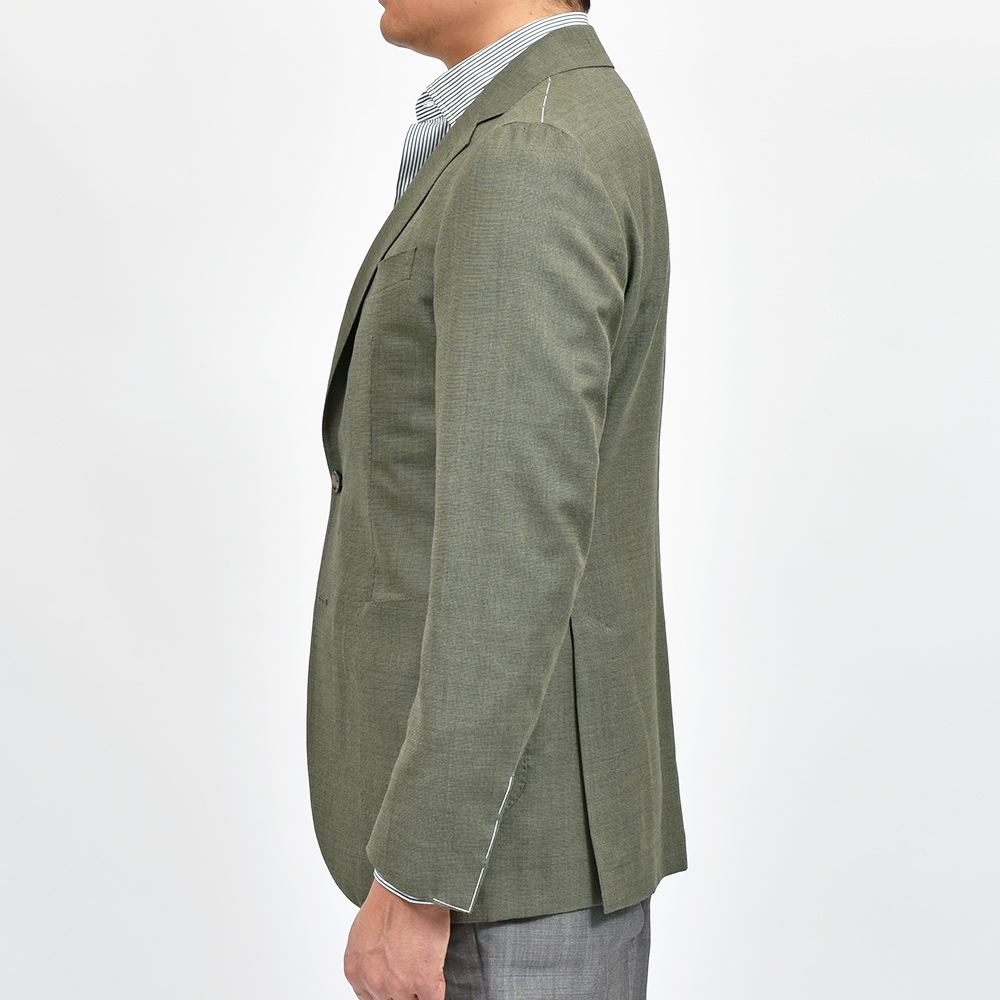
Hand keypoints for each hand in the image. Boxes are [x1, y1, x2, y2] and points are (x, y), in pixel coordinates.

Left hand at [345, 877, 450, 999]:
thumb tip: (380, 966)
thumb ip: (368, 958)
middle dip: (402, 991)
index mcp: (355, 970)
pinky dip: (436, 993)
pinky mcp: (422, 981)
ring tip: (426, 971)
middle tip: (411, 975)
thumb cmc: (390, 898)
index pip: (370, 998)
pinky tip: (436, 977)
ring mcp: (398, 985)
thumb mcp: (364, 933)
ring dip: (419, 990)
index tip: (397, 985)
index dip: (386, 991)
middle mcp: (373, 982)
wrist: (408, 886)